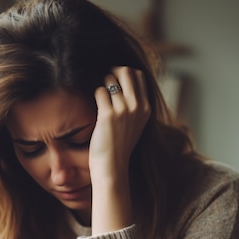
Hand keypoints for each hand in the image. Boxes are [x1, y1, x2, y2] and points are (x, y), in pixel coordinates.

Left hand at [89, 67, 150, 233]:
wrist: (113, 167)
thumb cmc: (119, 148)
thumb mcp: (134, 126)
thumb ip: (133, 108)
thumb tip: (123, 90)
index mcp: (145, 108)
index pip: (138, 76)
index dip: (124, 73)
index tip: (113, 78)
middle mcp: (137, 106)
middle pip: (126, 71)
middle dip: (112, 71)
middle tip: (102, 79)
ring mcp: (124, 110)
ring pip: (110, 80)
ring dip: (101, 84)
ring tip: (97, 97)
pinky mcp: (109, 115)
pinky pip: (99, 91)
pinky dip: (94, 95)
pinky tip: (92, 107)